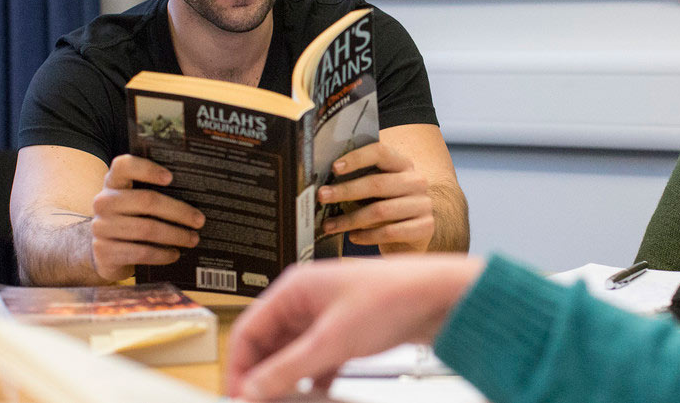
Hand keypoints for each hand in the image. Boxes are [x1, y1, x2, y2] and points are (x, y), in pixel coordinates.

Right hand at [89, 154, 204, 281]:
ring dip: (175, 235)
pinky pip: (141, 252)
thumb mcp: (135, 203)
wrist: (105, 252)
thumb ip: (155, 194)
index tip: (171, 178)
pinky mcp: (104, 252)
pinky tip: (175, 254)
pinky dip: (162, 254)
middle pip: (146, 201)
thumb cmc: (131, 220)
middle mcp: (104, 202)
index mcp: (113, 182)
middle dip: (178, 211)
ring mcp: (101, 227)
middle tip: (199, 220)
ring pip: (147, 229)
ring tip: (193, 239)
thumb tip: (198, 198)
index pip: (124, 165)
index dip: (147, 169)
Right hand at [226, 256, 484, 399]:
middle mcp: (307, 298)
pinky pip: (318, 357)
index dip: (240, 365)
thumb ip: (288, 368)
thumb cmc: (392, 297)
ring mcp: (328, 314)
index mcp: (294, 289)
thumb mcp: (331, 341)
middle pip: (269, 342)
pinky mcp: (348, 330)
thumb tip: (253, 389)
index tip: (238, 396)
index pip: (249, 328)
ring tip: (284, 401)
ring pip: (294, 351)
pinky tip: (316, 392)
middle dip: (263, 373)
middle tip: (259, 402)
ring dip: (288, 376)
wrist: (441, 296)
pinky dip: (314, 376)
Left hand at [317, 142, 433, 252]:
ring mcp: (423, 205)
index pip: (381, 152)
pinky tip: (353, 237)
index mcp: (403, 165)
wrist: (412, 236)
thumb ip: (360, 181)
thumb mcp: (376, 191)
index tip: (334, 168)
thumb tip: (325, 184)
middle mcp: (416, 181)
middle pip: (378, 183)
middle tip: (322, 196)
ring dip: (350, 219)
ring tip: (329, 225)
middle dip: (346, 190)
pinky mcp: (425, 227)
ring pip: (380, 210)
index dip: (357, 158)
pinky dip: (367, 236)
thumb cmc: (386, 208)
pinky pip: (390, 232)